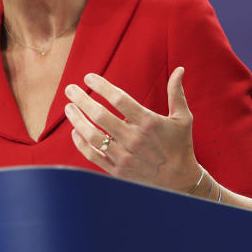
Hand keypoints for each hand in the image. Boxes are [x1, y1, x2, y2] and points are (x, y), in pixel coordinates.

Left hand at [64, 67, 200, 191]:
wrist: (180, 182)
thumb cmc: (180, 146)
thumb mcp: (183, 118)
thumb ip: (176, 93)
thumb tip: (179, 69)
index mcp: (149, 122)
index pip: (119, 99)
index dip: (101, 86)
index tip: (89, 77)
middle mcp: (134, 139)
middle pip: (100, 116)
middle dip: (81, 99)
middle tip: (70, 89)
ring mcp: (124, 156)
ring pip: (92, 136)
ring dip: (77, 120)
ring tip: (69, 107)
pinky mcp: (117, 171)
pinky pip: (93, 155)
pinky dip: (81, 143)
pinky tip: (75, 131)